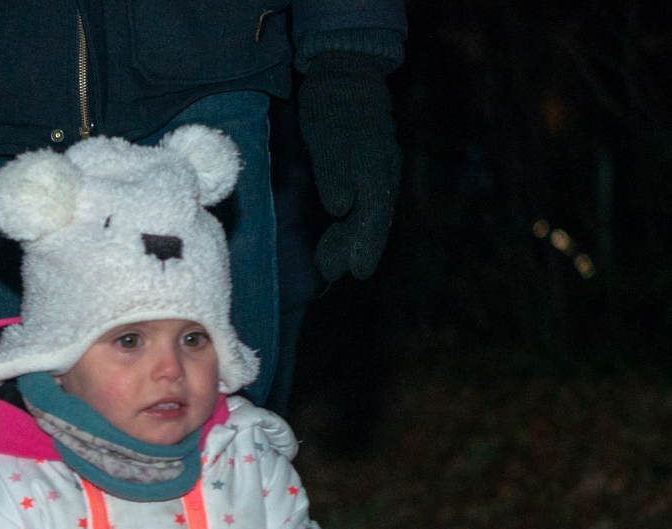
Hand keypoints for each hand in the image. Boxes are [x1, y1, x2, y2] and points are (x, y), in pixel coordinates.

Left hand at [298, 51, 401, 282]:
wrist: (346, 73)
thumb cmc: (331, 105)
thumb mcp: (326, 135)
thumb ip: (333, 171)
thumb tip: (341, 206)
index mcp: (375, 166)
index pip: (374, 215)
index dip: (366, 246)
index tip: (357, 272)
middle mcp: (385, 172)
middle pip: (374, 220)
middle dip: (355, 249)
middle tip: (329, 270)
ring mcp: (382, 170)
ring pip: (372, 214)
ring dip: (351, 240)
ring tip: (327, 260)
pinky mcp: (373, 168)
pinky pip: (368, 203)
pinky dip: (353, 223)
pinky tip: (338, 232)